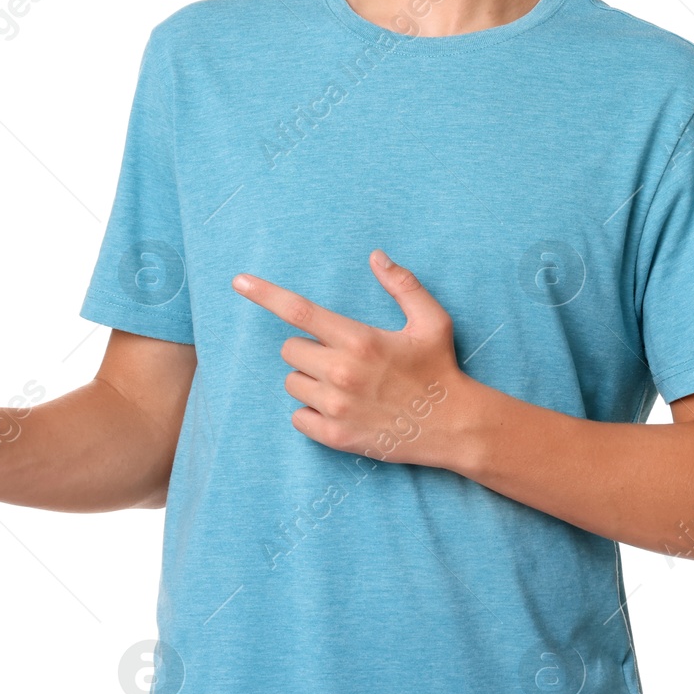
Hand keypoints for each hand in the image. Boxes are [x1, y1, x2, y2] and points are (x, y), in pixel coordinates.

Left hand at [232, 249, 469, 466]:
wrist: (454, 426)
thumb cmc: (440, 368)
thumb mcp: (431, 320)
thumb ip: (402, 284)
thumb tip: (375, 256)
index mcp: (359, 340)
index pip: (299, 311)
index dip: (265, 294)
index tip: (239, 281)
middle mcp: (342, 373)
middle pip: (290, 350)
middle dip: (308, 349)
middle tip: (339, 356)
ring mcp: (336, 407)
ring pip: (292, 383)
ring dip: (310, 380)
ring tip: (345, 384)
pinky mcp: (335, 437)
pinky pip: (297, 417)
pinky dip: (312, 412)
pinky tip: (341, 409)